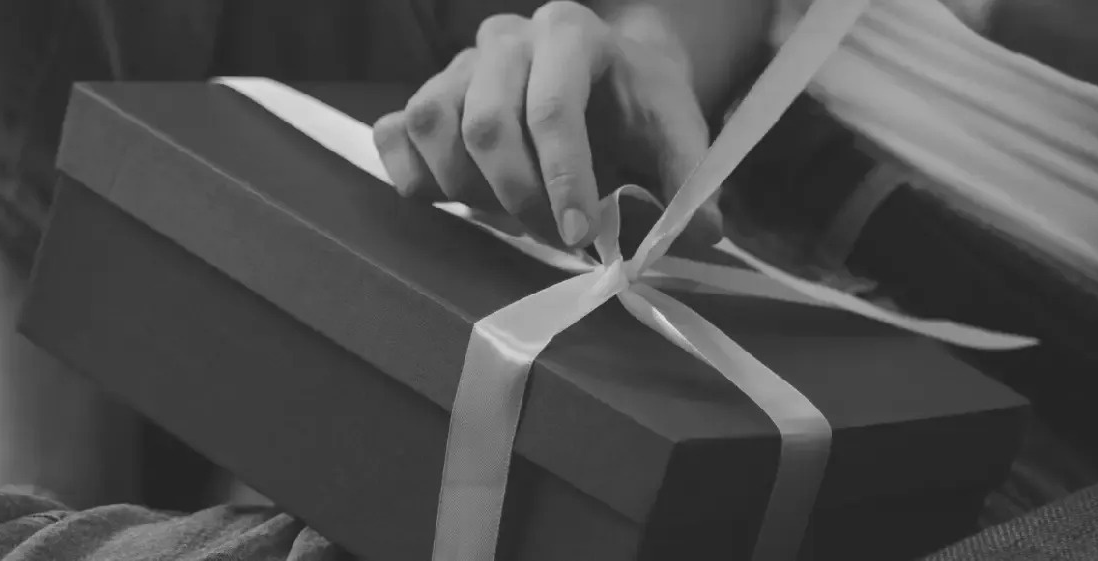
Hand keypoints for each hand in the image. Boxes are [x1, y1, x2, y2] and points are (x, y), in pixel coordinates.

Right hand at [372, 1, 722, 249]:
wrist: (611, 73)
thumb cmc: (639, 105)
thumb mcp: (678, 131)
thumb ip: (691, 178)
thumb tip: (703, 230)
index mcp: (571, 33)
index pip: (553, 107)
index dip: (563, 178)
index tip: (579, 235)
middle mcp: (506, 38)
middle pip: (485, 122)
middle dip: (519, 197)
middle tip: (555, 237)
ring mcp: (459, 64)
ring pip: (432, 124)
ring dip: (467, 190)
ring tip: (511, 216)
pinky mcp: (428, 92)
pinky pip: (394, 131)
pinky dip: (412, 175)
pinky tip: (451, 200)